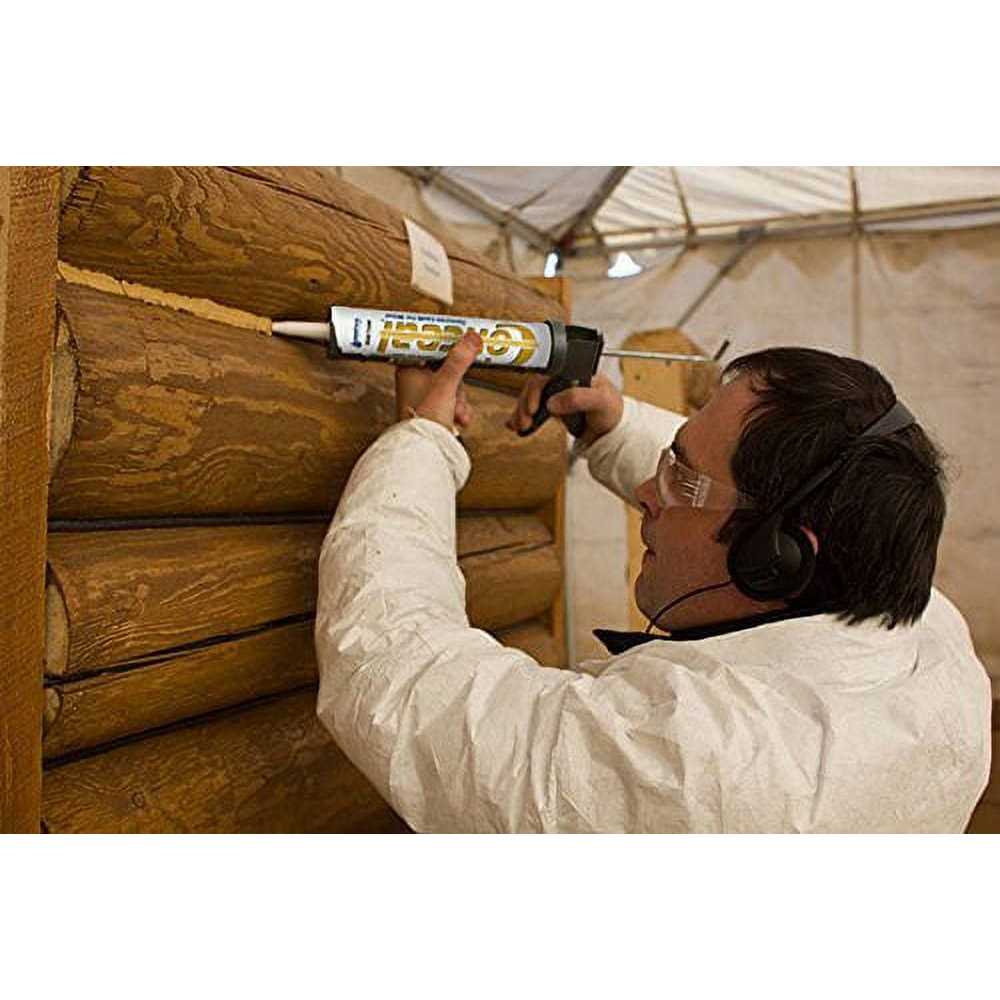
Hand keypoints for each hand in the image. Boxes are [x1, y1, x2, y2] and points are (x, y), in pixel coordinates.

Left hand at [395, 330, 480, 431]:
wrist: (425, 451)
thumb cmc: (424, 420)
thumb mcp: (446, 385)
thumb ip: (459, 360)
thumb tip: (471, 337)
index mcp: (408, 369)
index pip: (428, 345)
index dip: (446, 345)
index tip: (460, 341)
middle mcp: (413, 381)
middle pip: (445, 366)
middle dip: (458, 383)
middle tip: (457, 391)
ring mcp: (424, 396)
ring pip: (451, 384)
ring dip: (460, 398)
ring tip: (457, 411)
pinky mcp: (433, 409)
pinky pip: (452, 400)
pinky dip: (458, 408)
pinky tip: (459, 418)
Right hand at [505, 373, 623, 446]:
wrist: (611, 431)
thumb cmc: (611, 410)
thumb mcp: (601, 400)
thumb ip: (579, 398)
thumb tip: (554, 402)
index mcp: (574, 370)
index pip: (547, 372)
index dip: (536, 387)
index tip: (533, 405)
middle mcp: (562, 379)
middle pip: (534, 385)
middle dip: (525, 403)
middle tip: (526, 418)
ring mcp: (555, 393)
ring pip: (530, 397)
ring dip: (521, 411)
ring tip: (520, 425)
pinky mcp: (551, 406)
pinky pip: (531, 409)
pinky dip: (521, 416)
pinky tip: (514, 423)